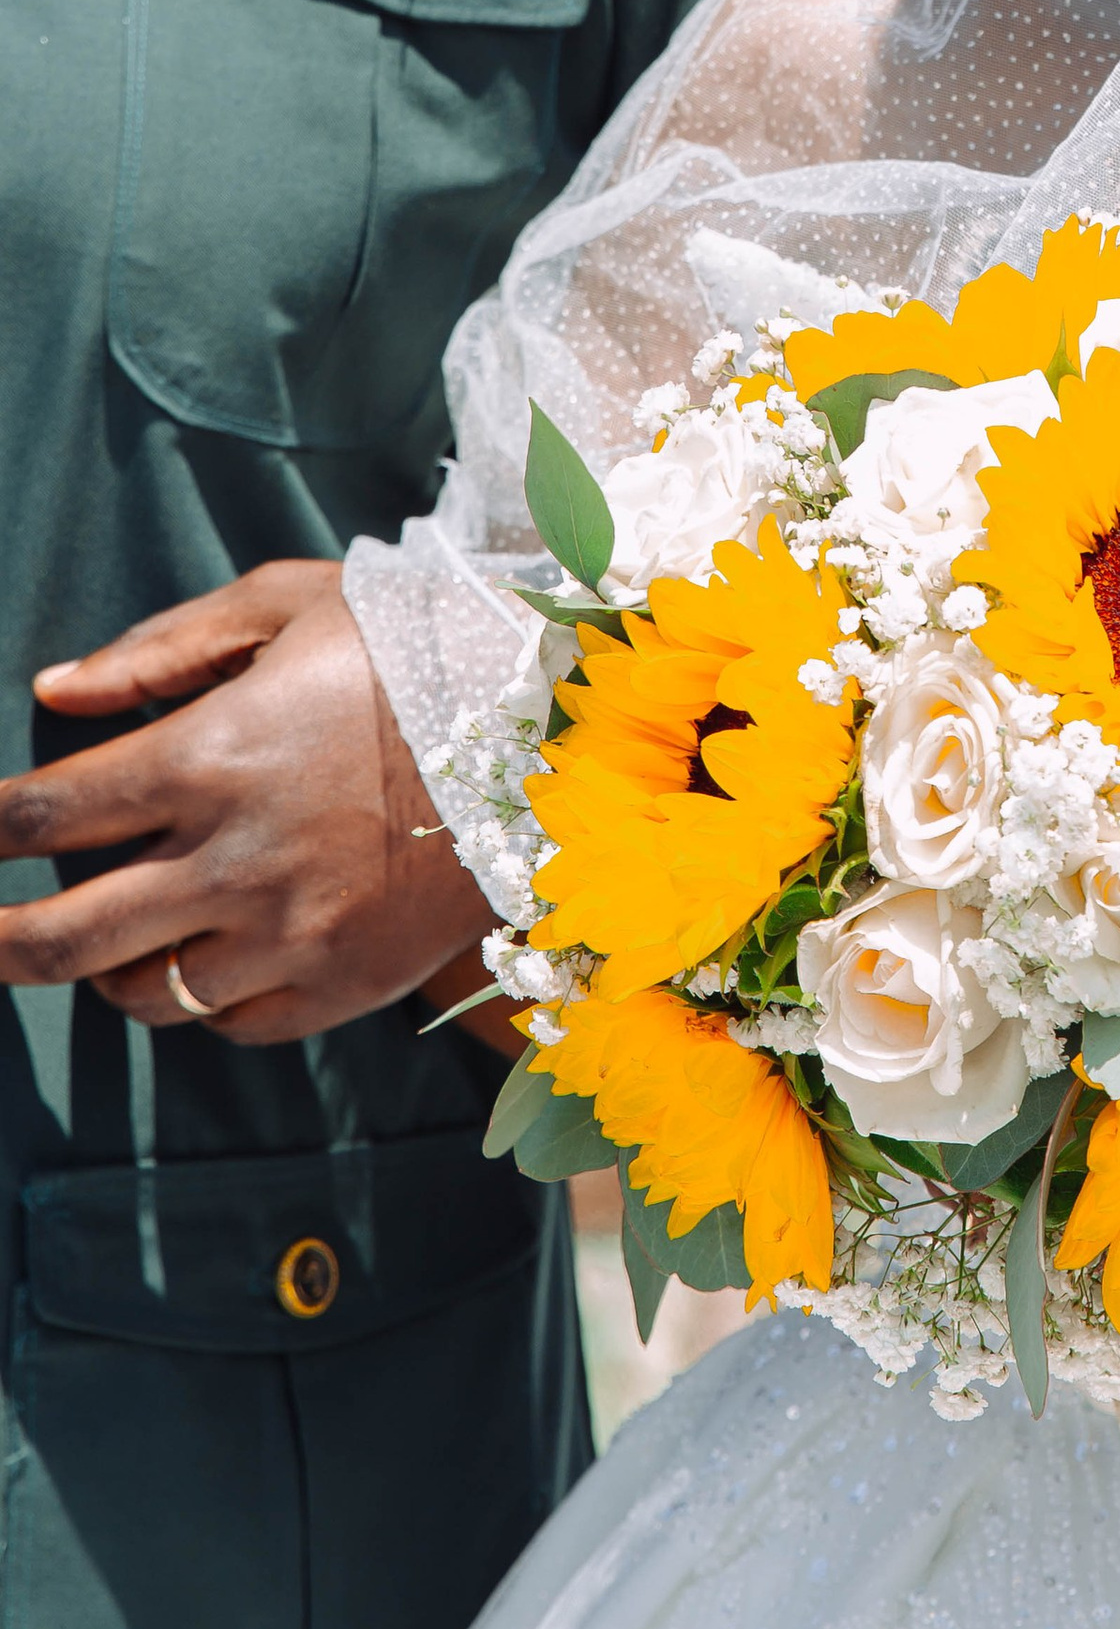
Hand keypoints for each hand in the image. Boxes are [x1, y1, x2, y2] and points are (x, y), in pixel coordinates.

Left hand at [5, 565, 488, 1041]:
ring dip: (104, 967)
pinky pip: (227, 1023)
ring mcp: (289, 933)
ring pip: (139, 992)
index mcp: (213, 754)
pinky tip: (212, 950)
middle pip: (61, 936)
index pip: (46, 813)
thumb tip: (55, 693)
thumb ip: (164, 647)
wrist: (558, 726)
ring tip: (111, 930)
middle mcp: (236, 858)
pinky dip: (200, 996)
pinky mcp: (340, 983)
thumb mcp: (292, 604)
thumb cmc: (417, 643)